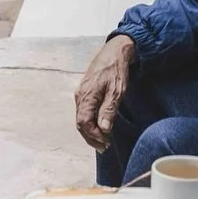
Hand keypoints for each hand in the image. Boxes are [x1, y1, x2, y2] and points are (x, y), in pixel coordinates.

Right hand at [75, 35, 134, 151]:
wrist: (114, 51)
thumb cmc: (116, 70)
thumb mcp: (117, 91)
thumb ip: (109, 110)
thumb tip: (103, 129)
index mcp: (86, 96)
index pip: (84, 123)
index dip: (93, 135)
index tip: (106, 143)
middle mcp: (80, 95)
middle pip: (80, 122)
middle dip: (91, 137)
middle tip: (104, 147)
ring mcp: (81, 93)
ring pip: (82, 118)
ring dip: (91, 131)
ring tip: (103, 140)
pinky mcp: (85, 91)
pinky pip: (84, 111)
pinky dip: (91, 122)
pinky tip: (99, 125)